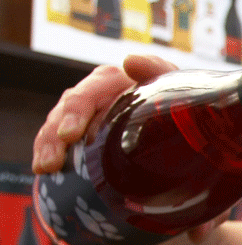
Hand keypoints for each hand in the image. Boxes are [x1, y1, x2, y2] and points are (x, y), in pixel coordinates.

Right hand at [32, 55, 176, 174]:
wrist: (182, 121)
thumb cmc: (177, 100)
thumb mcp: (173, 84)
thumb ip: (157, 70)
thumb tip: (130, 62)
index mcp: (111, 81)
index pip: (86, 94)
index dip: (75, 114)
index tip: (70, 135)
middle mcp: (93, 94)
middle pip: (65, 113)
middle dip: (54, 137)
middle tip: (52, 162)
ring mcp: (85, 114)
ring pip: (57, 127)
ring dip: (48, 148)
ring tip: (44, 168)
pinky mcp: (82, 133)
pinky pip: (59, 141)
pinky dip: (49, 153)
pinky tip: (44, 170)